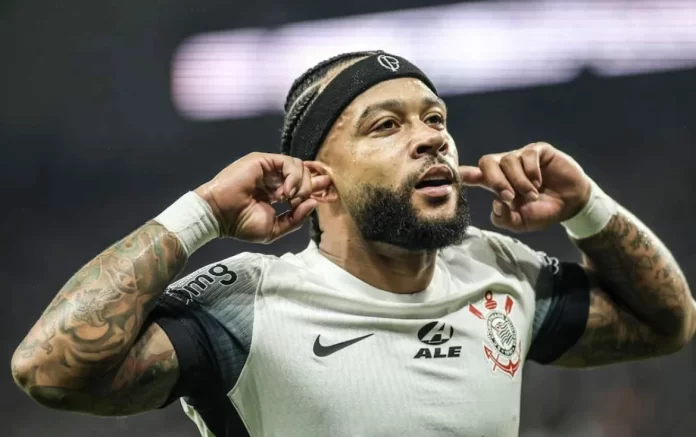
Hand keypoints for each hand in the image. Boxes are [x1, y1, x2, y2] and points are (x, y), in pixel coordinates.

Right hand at [194, 152, 330, 242]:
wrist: (219, 216)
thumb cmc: (241, 224)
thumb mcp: (274, 229)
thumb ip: (295, 219)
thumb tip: (312, 203)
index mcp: (277, 192)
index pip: (304, 186)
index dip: (317, 190)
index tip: (328, 197)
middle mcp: (274, 178)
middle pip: (306, 175)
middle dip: (311, 188)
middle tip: (300, 201)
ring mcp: (268, 168)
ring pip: (300, 167)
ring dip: (301, 185)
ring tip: (288, 199)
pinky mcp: (263, 161)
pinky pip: (289, 162)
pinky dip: (293, 178)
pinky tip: (285, 192)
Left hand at [459, 142, 590, 231]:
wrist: (571, 205)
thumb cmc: (543, 212)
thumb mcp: (522, 222)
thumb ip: (505, 219)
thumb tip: (495, 203)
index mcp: (497, 183)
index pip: (475, 175)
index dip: (464, 173)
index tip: (455, 173)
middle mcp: (505, 167)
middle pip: (487, 162)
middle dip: (495, 181)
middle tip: (509, 197)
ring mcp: (521, 157)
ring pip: (508, 161)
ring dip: (519, 182)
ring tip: (532, 195)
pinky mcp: (538, 151)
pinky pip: (527, 155)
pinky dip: (532, 172)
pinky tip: (539, 182)